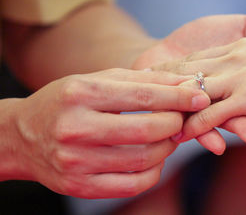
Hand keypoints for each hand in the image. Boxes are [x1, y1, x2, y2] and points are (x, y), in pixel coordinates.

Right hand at [12, 68, 209, 197]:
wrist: (24, 135)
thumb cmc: (68, 101)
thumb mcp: (100, 81)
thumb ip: (144, 81)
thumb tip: (187, 82)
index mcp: (81, 94)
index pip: (144, 96)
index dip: (179, 97)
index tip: (201, 95)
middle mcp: (76, 128)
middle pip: (148, 130)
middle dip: (176, 123)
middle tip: (183, 118)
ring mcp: (76, 161)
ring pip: (144, 160)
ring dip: (168, 147)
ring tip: (168, 136)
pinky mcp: (79, 186)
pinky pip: (132, 184)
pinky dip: (154, 171)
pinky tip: (154, 158)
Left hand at [134, 10, 245, 153]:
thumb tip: (231, 71)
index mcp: (241, 44)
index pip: (199, 58)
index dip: (175, 71)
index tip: (155, 82)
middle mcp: (237, 56)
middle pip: (190, 71)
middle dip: (164, 87)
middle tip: (142, 102)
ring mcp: (243, 76)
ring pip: (197, 92)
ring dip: (174, 108)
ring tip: (155, 121)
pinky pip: (214, 114)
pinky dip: (196, 127)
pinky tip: (181, 137)